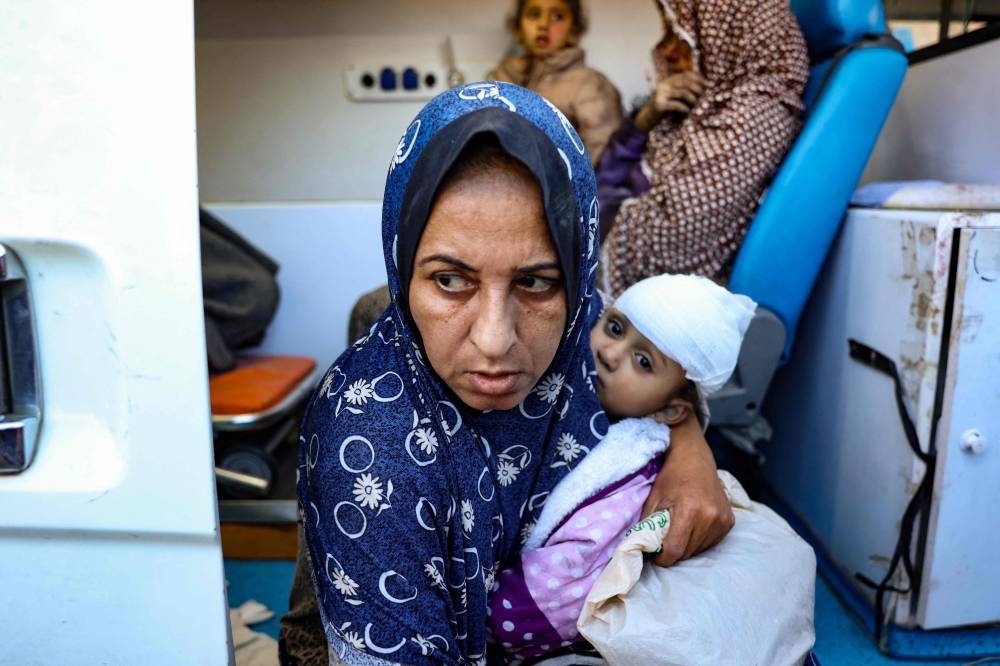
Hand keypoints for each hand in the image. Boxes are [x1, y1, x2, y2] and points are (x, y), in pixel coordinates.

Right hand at [635, 72, 706, 131]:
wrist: (648, 117)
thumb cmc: (665, 106)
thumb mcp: (673, 94)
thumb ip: (683, 89)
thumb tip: (704, 87)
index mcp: (668, 80)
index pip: (686, 75)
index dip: (698, 78)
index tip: (708, 85)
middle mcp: (664, 84)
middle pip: (685, 83)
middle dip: (698, 89)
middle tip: (705, 96)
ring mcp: (660, 94)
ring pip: (682, 93)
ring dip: (693, 99)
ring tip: (697, 104)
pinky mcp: (659, 105)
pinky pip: (676, 104)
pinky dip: (684, 108)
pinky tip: (687, 111)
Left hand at [641, 415, 733, 565]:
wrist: (695, 459)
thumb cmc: (672, 477)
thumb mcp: (654, 497)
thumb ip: (647, 524)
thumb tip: (640, 547)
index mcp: (689, 510)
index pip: (676, 549)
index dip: (663, 558)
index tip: (656, 556)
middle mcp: (709, 516)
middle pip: (687, 552)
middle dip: (673, 552)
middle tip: (665, 540)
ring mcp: (722, 519)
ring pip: (699, 549)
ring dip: (687, 546)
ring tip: (679, 529)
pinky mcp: (729, 521)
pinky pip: (711, 542)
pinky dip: (699, 540)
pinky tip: (693, 525)